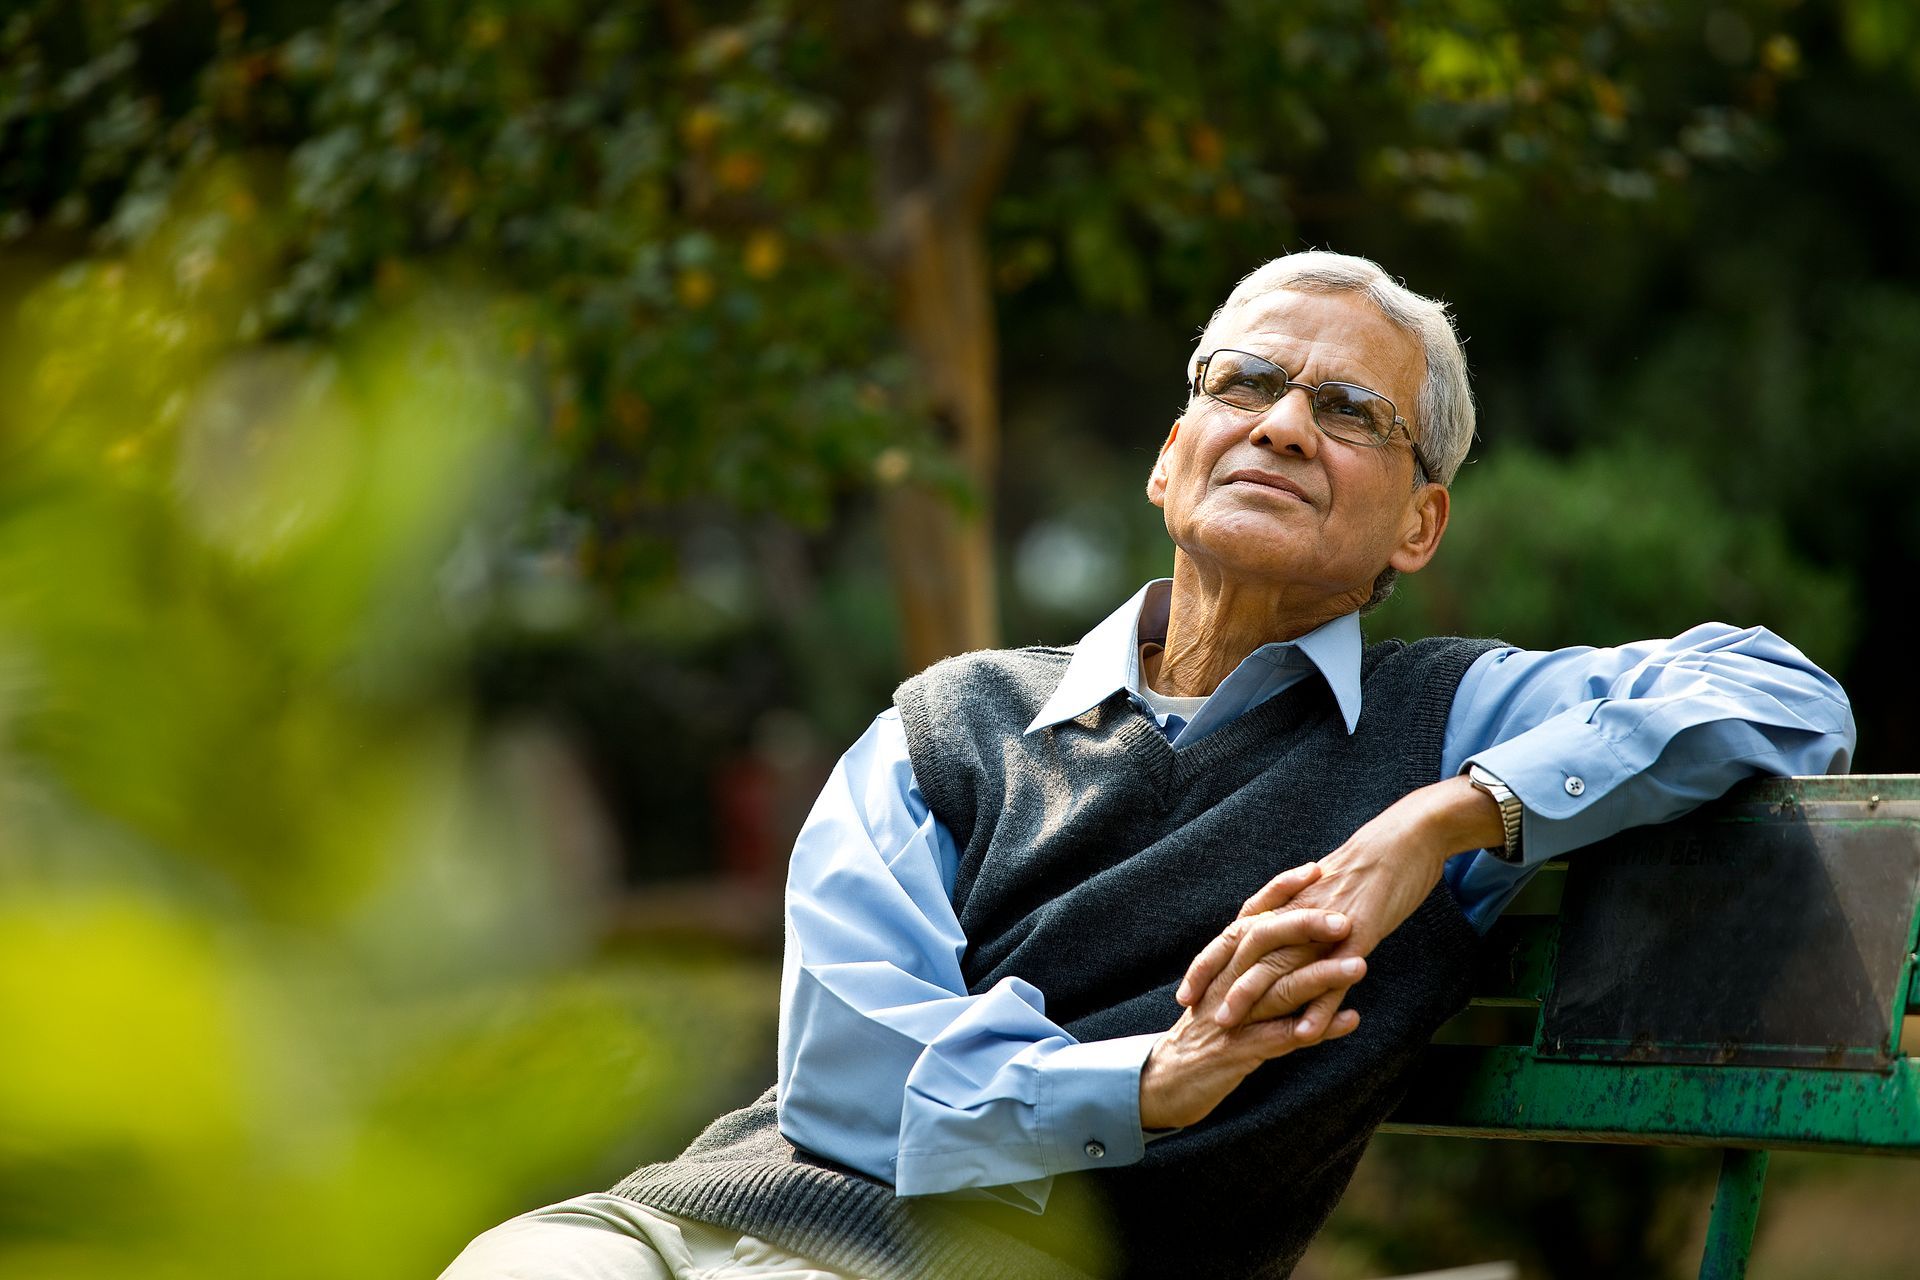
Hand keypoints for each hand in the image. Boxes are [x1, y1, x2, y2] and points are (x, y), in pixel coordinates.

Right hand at [1139, 864, 1363, 1129]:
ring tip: (1361, 965)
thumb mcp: (1224, 993)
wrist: (1162, 1082)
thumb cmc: (1203, 1034)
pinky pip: (1283, 1037)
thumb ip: (1253, 966)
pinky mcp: (1238, 1051)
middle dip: (1306, 926)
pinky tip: (1351, 1020)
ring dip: (1322, 976)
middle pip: (1264, 942)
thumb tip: (1290, 937)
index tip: (1316, 869)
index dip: (1281, 891)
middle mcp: (1224, 981)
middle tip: (1346, 918)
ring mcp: (1231, 1015)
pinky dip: (1317, 1028)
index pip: (1252, 915)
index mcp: (1222, 963)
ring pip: (1278, 987)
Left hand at [1176, 776, 1502, 1037]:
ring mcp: (1325, 925)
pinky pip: (1332, 975)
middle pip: (1246, 952)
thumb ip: (1298, 916)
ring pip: (1282, 965)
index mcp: (1287, 904)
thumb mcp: (1323, 892)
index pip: (1234, 936)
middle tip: (1198, 1019)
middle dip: (1219, 986)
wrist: (1404, 840)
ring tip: (1234, 1030)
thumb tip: (1279, 939)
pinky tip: (1305, 1032)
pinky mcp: (1357, 935)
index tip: (1185, 994)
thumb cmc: (1367, 867)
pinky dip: (1318, 1006)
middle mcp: (1297, 913)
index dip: (1208, 964)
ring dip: (1255, 999)